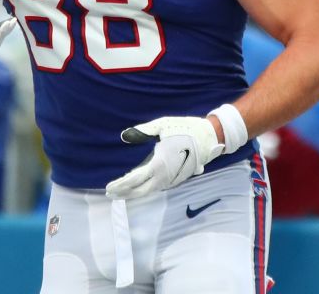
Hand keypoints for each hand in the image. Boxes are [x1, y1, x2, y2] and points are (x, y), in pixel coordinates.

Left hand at [105, 116, 223, 198]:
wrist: (209, 137)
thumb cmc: (184, 129)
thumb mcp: (162, 125)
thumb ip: (142, 131)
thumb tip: (124, 135)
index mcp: (159, 164)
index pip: (134, 179)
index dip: (120, 185)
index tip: (109, 187)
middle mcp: (165, 176)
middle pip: (141, 191)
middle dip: (124, 193)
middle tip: (111, 194)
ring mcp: (172, 180)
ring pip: (150, 191)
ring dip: (134, 193)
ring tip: (121, 192)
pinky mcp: (177, 179)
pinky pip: (157, 187)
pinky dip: (145, 189)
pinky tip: (138, 186)